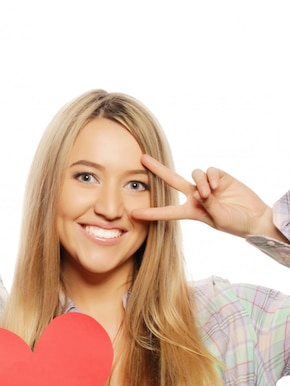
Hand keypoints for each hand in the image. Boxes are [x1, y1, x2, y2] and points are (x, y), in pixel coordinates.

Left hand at [134, 154, 282, 239]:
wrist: (255, 217)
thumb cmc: (235, 223)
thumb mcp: (218, 219)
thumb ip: (207, 206)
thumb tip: (198, 192)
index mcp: (191, 211)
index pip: (167, 212)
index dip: (150, 213)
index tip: (133, 213)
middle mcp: (195, 196)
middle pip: (171, 180)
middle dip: (157, 169)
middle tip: (142, 158)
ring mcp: (207, 185)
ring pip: (194, 174)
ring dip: (200, 182)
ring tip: (210, 193)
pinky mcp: (219, 177)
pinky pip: (209, 171)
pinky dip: (212, 178)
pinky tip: (219, 186)